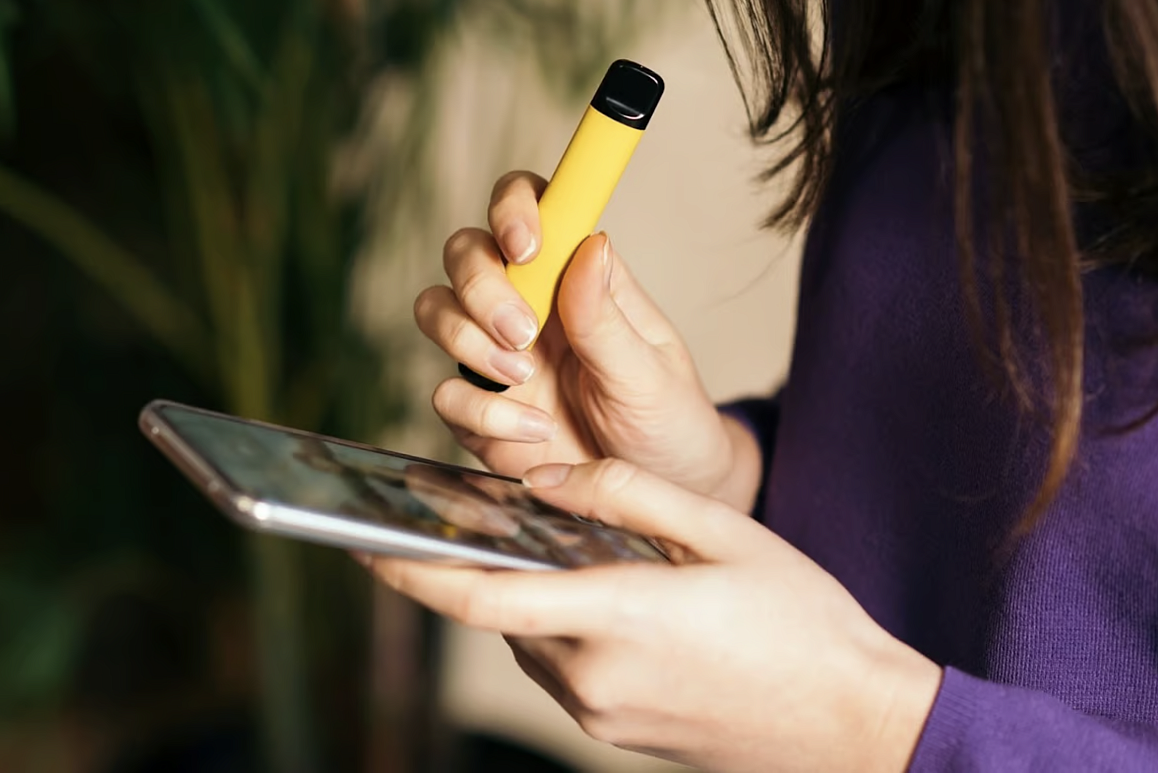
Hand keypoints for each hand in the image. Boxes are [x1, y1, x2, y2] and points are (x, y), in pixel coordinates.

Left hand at [367, 459, 941, 772]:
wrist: (855, 726)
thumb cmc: (800, 622)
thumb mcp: (721, 533)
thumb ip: (624, 494)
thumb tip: (543, 481)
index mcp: (617, 619)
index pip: (482, 598)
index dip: (411, 571)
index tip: (359, 544)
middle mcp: (594, 679)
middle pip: (503, 612)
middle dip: (484, 564)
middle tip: (487, 513)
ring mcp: (603, 716)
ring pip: (531, 639)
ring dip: (529, 594)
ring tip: (563, 547)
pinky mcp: (618, 732)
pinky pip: (564, 667)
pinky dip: (559, 624)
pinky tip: (602, 592)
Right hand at [414, 170, 760, 509]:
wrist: (659, 497)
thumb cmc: (667, 422)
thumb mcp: (651, 374)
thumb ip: (607, 318)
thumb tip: (591, 243)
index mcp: (577, 278)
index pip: (532, 206)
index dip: (513, 207)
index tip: (526, 245)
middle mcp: (529, 305)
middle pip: (466, 252)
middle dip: (482, 286)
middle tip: (523, 332)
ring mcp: (498, 356)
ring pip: (436, 309)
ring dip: (467, 340)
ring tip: (523, 377)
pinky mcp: (481, 412)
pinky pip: (445, 395)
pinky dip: (481, 413)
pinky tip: (535, 433)